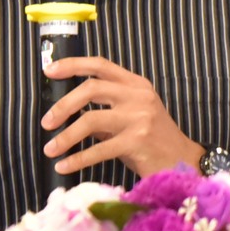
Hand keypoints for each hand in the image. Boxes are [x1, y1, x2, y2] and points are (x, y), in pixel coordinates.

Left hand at [40, 56, 202, 176]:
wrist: (183, 162)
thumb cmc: (152, 141)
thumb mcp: (130, 118)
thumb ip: (104, 111)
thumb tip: (68, 112)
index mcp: (136, 84)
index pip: (100, 65)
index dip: (73, 64)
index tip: (50, 70)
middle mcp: (139, 96)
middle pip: (91, 88)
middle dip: (63, 105)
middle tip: (46, 122)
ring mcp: (139, 118)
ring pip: (91, 119)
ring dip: (65, 136)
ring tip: (50, 149)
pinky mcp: (138, 141)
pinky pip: (99, 149)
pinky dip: (77, 159)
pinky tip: (64, 166)